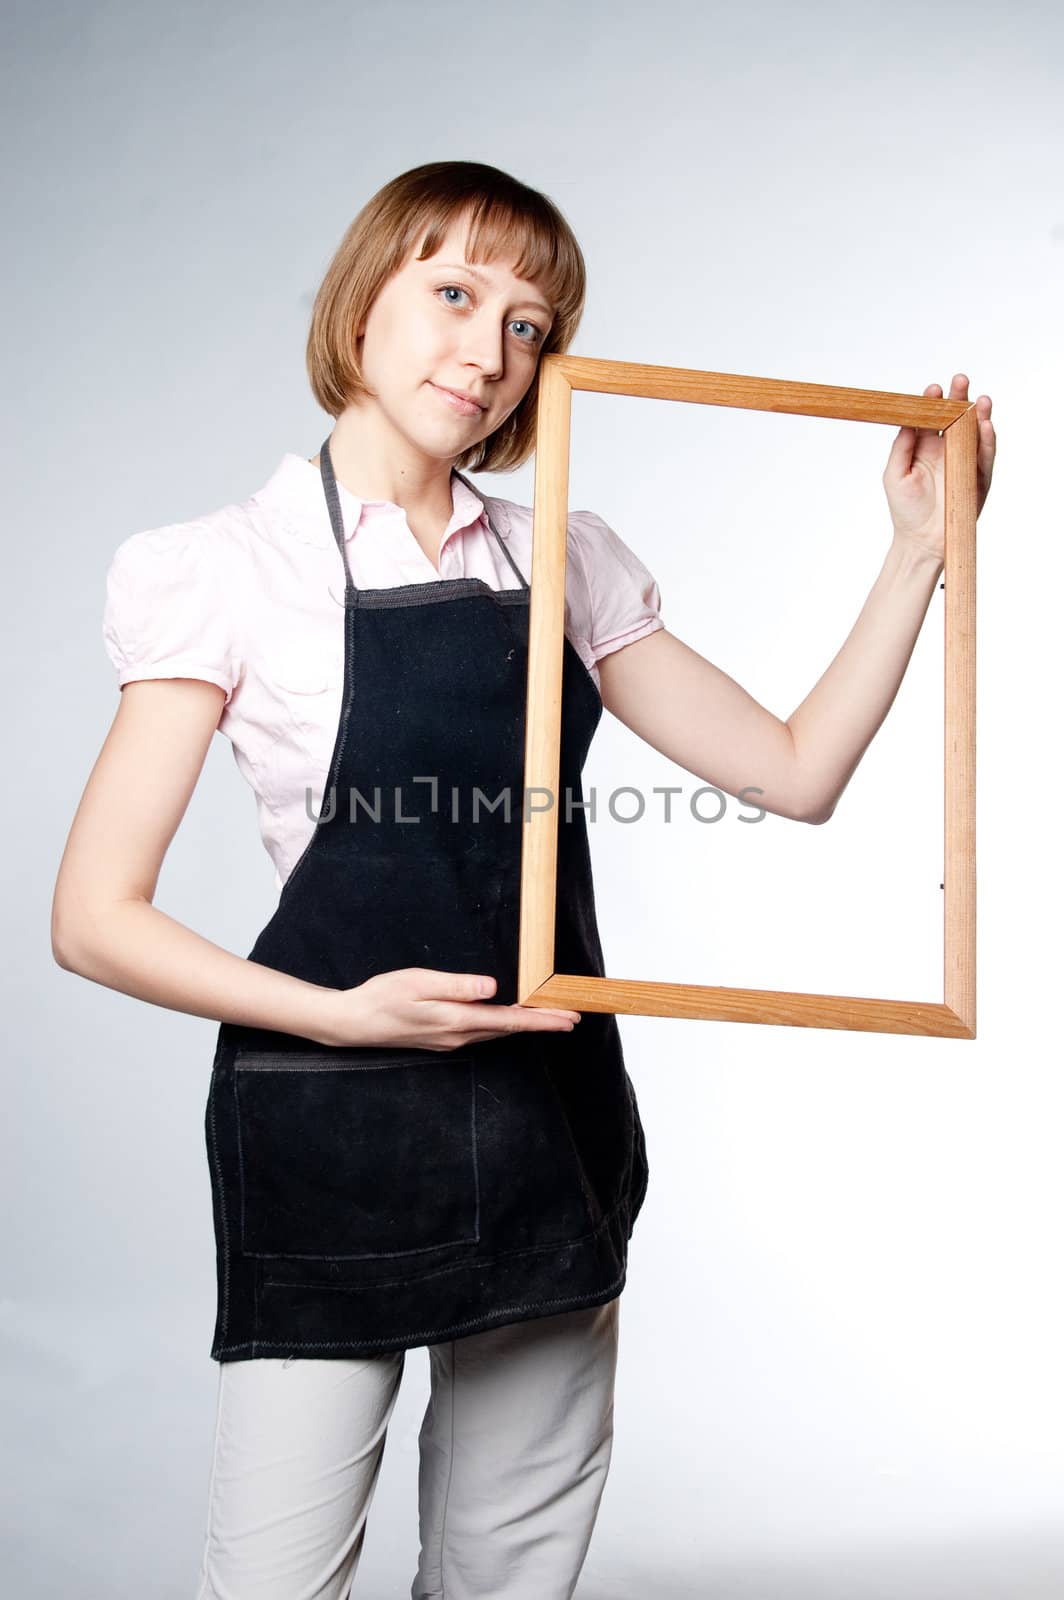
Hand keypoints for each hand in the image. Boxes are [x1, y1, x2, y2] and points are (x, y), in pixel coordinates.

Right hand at [317, 967, 581, 1051]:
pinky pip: (483, 1033)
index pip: (510, 1020)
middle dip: (542, 1023)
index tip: (569, 1019)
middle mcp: (458, 1035)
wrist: (353, 1023)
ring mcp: (451, 1040)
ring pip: (498, 1033)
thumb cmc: (382, 996)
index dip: (542, 1019)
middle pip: (510, 1030)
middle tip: (573, 1018)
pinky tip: (510, 1019)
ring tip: (550, 1018)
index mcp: (456, 1020)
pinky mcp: (443, 1038)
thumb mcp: (418, 983)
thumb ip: (457, 986)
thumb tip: (492, 988)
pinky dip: (504, 1025)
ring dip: (525, 1025)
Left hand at [882, 373, 995, 562]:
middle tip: (961, 381)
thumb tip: (908, 420)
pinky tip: (986, 426)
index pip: (931, 416)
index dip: (933, 402)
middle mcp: (946, 449)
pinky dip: (987, 441)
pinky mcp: (979, 477)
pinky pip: (986, 456)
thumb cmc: (905, 509)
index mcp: (924, 445)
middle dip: (959, 398)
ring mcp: (964, 461)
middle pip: (956, 417)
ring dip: (979, 415)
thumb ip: (901, 447)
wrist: (922, 540)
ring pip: (975, 432)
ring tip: (980, 400)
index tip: (933, 389)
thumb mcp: (894, 475)